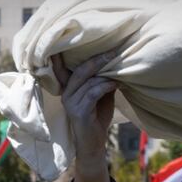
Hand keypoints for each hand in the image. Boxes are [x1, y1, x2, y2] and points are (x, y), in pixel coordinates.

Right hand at [51, 51, 118, 169]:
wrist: (94, 144)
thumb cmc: (97, 118)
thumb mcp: (100, 95)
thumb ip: (102, 79)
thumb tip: (114, 60)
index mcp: (68, 87)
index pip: (62, 67)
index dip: (66, 54)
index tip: (80, 38)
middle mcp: (66, 93)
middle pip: (79, 70)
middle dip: (97, 59)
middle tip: (113, 52)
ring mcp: (70, 103)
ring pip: (87, 81)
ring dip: (105, 74)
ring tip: (120, 69)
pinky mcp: (78, 112)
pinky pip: (92, 93)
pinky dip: (105, 86)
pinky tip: (115, 83)